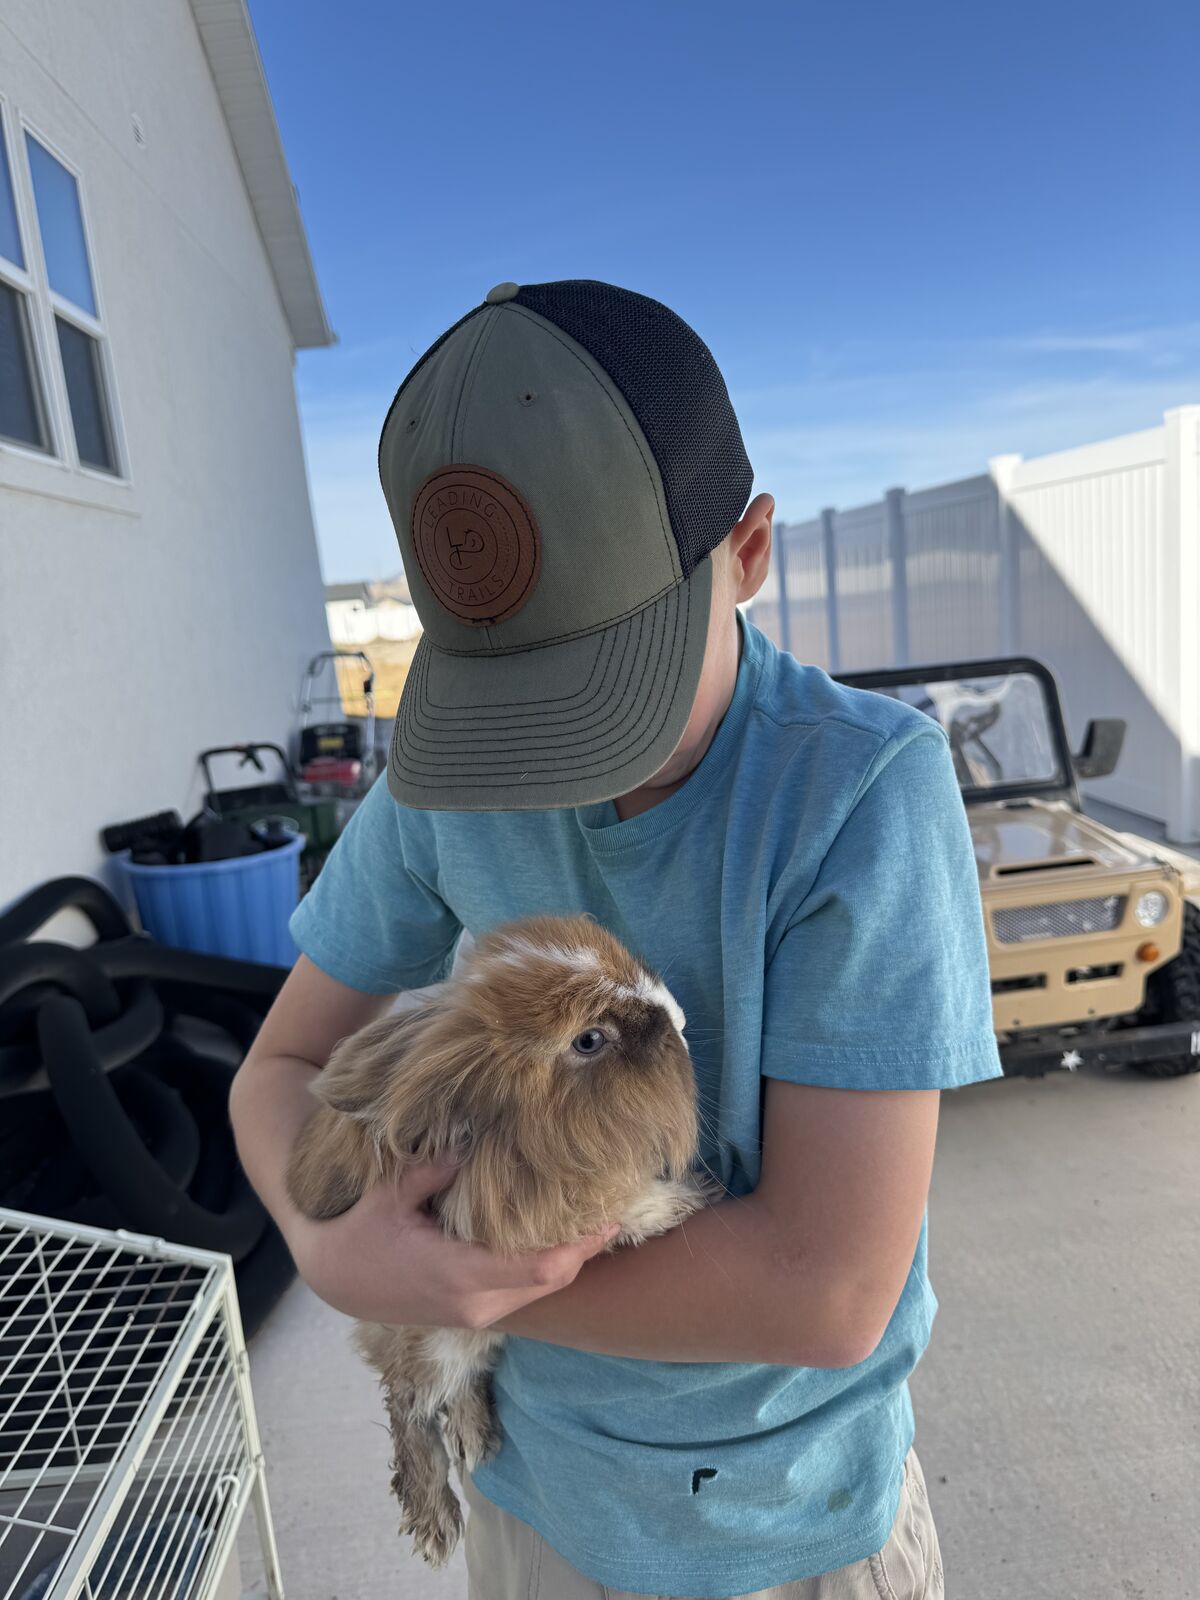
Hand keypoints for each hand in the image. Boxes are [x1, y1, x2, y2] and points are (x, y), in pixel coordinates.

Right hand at [286, 1159, 620, 1328]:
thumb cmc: (359, 1234)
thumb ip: (430, 1170)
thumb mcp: (388, 1195)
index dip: (583, 1243)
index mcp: (460, 1276)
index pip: (541, 1268)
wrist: (336, 1280)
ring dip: (571, 1256)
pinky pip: (526, 1290)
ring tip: (594, 1212)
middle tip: (614, 1201)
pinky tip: (558, 1233)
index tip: (610, 1209)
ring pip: (543, 1288)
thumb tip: (468, 1141)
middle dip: (588, 1246)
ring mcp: (478, 1313)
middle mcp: (477, 1304)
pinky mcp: (476, 1312)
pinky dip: (548, 1265)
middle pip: (554, 1279)